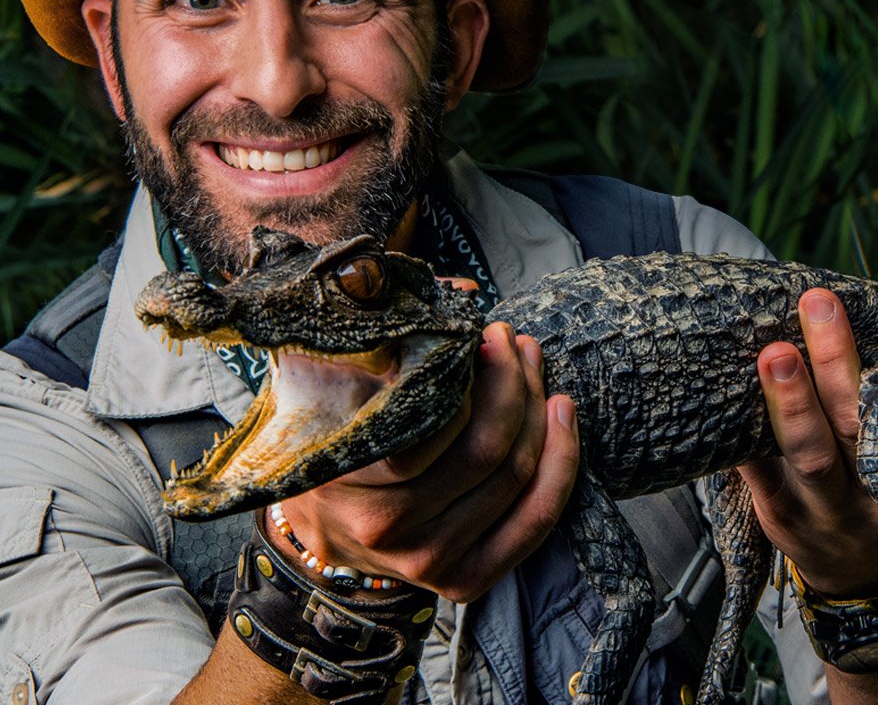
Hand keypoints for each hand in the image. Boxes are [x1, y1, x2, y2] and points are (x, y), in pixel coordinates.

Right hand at [277, 320, 578, 602]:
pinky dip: (559, 470)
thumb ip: (383, 335)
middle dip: (518, 385)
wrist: (316, 521)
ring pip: (518, 484)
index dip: (484, 374)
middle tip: (515, 343)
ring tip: (535, 368)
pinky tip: (561, 422)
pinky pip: (533, 527)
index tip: (487, 332)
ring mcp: (428, 563)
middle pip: (490, 453)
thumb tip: (460, 296)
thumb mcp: (330, 376)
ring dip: (541, 417)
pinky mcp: (461, 581)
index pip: (442, 424)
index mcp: (353, 477)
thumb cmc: (328, 433)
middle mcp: (390, 530)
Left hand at [738, 273, 877, 596]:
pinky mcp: (788, 519)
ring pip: (816, 456)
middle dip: (842, 359)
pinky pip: (762, 475)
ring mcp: (842, 512)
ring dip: (792, 403)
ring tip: (773, 352)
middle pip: (876, 423)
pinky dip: (747, 436)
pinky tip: (730, 394)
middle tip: (820, 299)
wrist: (868, 583)